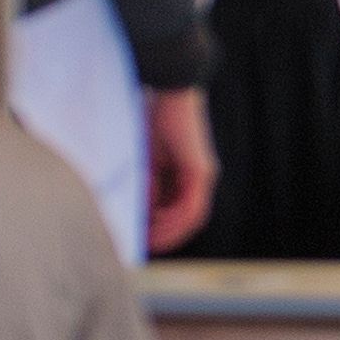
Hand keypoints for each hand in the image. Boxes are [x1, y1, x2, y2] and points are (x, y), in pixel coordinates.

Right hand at [139, 90, 217, 254]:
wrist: (172, 90)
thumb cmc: (153, 117)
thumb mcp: (144, 158)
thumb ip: (144, 184)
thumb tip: (139, 212)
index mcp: (183, 174)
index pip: (173, 210)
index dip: (157, 228)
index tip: (138, 239)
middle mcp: (197, 178)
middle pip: (184, 219)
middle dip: (163, 236)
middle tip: (141, 248)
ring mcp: (202, 176)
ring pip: (190, 218)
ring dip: (169, 233)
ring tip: (147, 243)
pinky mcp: (201, 172)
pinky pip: (192, 207)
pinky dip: (174, 220)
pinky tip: (155, 225)